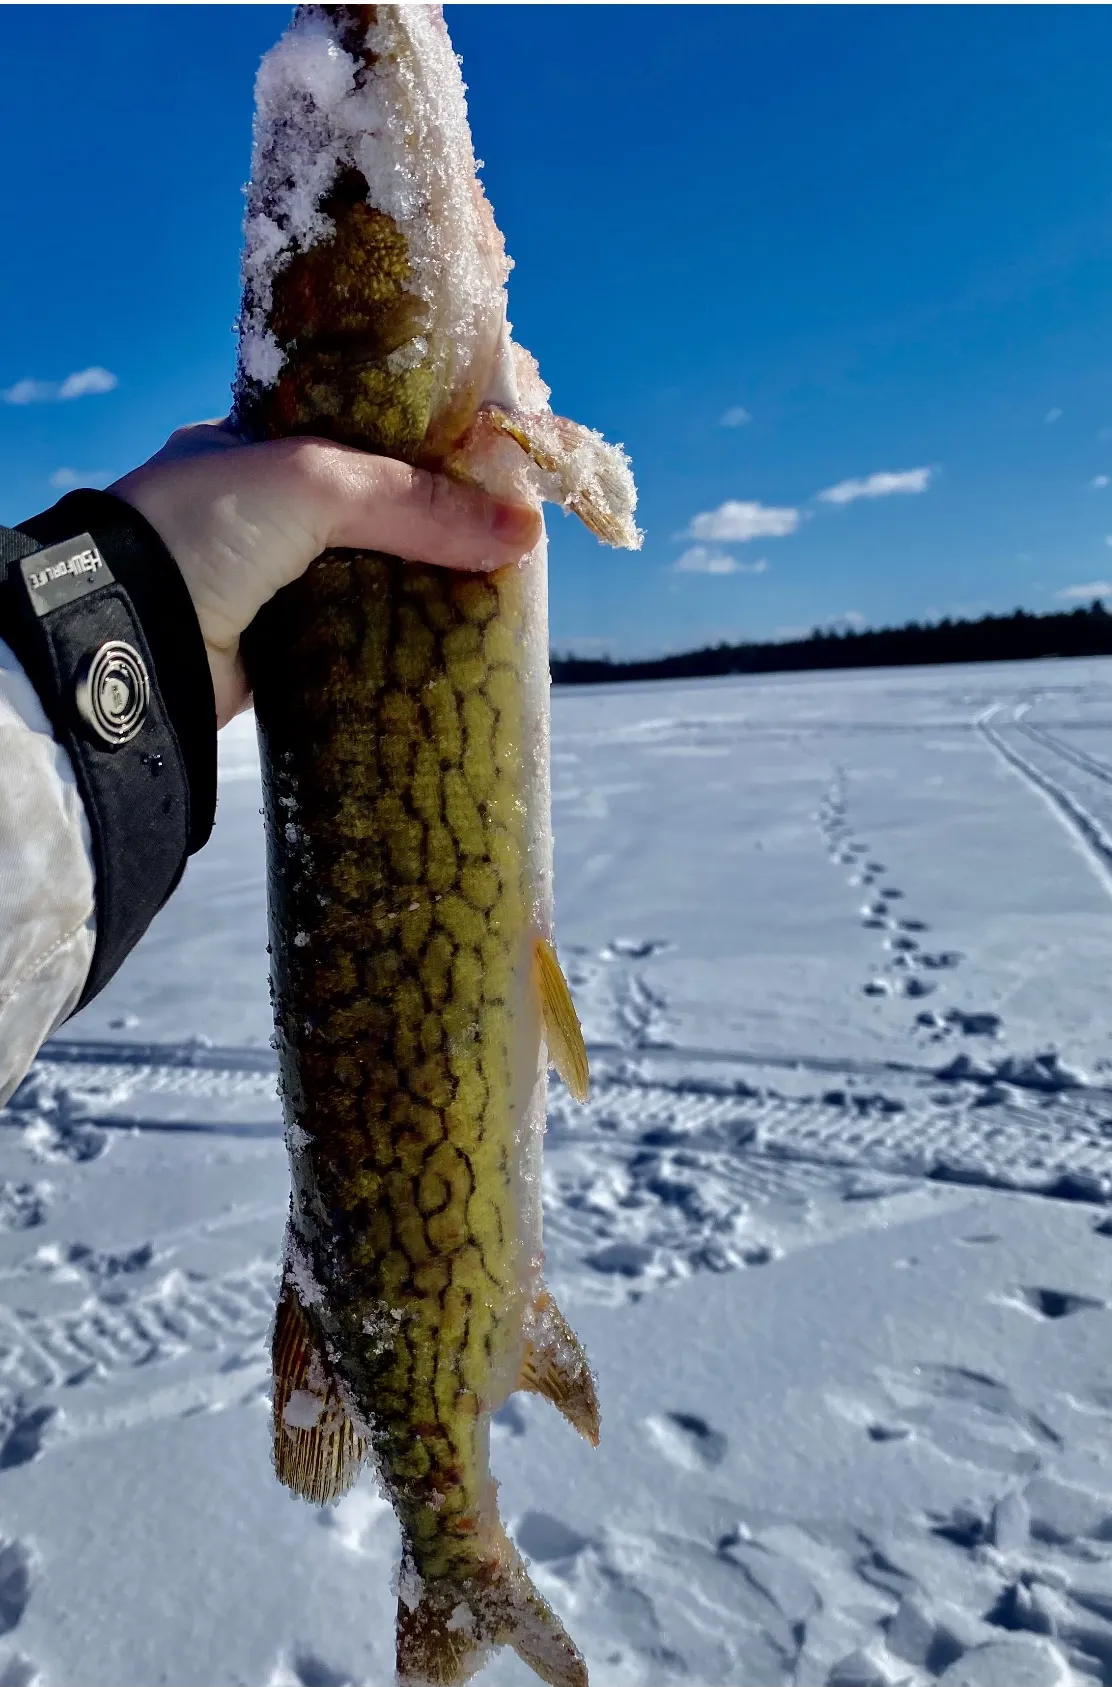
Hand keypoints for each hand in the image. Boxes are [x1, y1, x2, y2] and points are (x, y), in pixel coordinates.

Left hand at [110, 420, 541, 727]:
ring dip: (420, 587)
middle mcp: (249, 515)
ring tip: (493, 587)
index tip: (483, 464)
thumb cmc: (203, 531)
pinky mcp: (273, 653)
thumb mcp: (315, 484)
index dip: (419, 448)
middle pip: (368, 513)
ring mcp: (260, 587)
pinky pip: (351, 643)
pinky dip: (396, 643)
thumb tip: (521, 530)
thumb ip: (416, 501)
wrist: (131, 643)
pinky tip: (447, 640)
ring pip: (364, 579)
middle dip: (432, 526)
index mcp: (245, 449)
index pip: (350, 435)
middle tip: (500, 534)